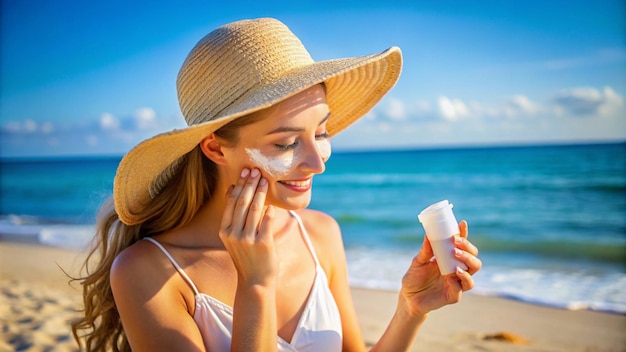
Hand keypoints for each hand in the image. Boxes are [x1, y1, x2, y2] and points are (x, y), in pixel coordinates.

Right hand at [219, 168, 276, 286]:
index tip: (244, 172)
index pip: (231, 202)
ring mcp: (248, 239)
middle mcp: (234, 234)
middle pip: (242, 202)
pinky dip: (269, 210)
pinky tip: (272, 202)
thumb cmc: (246, 257)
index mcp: (225, 231)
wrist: (255, 282)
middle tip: (255, 170)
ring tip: (264, 180)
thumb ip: (234, 216)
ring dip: (260, 192)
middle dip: (249, 184)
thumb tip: (234, 189)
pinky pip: (267, 221)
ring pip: (255, 209)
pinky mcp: (263, 244)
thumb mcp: (234, 238)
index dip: (239, 185)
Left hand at [399, 221, 480, 316]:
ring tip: (455, 256)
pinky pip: (461, 289)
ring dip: (467, 262)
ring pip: (473, 272)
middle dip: (468, 249)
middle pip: (473, 258)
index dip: (464, 234)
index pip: (462, 245)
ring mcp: (457, 283)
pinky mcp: (453, 296)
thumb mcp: (417, 262)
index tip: (461, 223)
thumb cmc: (414, 278)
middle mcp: (457, 270)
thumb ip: (425, 251)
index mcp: (449, 259)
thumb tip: (428, 235)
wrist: (408, 298)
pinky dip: (459, 281)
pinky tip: (451, 277)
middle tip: (455, 243)